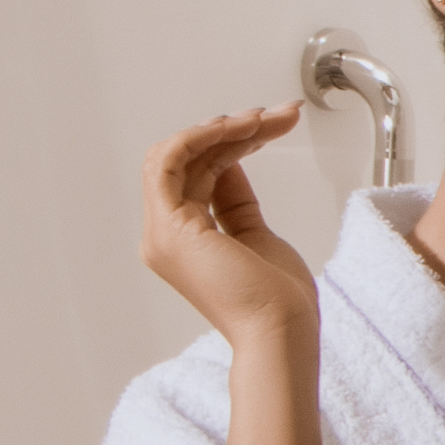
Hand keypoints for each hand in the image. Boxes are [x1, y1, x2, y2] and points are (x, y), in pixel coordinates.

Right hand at [141, 105, 318, 343]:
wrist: (281, 329)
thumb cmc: (278, 299)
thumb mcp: (255, 234)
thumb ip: (236, 201)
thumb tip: (231, 162)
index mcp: (184, 239)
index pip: (197, 173)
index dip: (232, 143)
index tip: (272, 126)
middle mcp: (165, 235)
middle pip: (188, 161)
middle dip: (233, 130)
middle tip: (275, 115)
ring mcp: (163, 233)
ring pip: (174, 155)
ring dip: (221, 128)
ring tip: (262, 118)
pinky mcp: (170, 229)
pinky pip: (167, 163)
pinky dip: (198, 137)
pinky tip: (236, 127)